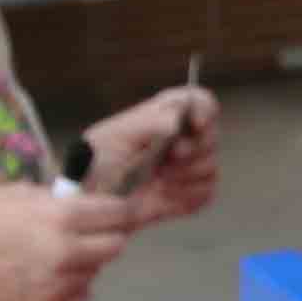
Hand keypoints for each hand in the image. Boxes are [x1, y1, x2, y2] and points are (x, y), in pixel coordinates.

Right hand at [0, 182, 143, 300]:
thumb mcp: (15, 195)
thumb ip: (55, 199)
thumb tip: (83, 201)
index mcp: (62, 217)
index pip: (118, 213)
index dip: (117, 212)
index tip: (114, 213)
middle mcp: (68, 252)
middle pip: (116, 246)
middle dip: (105, 238)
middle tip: (85, 237)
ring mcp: (61, 286)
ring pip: (95, 273)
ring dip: (82, 266)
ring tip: (49, 260)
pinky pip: (77, 297)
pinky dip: (67, 290)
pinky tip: (40, 280)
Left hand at [84, 84, 220, 223]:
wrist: (89, 198)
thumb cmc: (97, 161)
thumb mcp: (117, 135)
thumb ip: (148, 123)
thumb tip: (175, 121)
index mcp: (165, 115)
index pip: (199, 102)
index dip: (204, 110)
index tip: (196, 125)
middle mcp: (181, 138)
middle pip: (211, 137)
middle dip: (193, 151)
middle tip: (168, 160)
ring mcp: (186, 167)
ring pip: (211, 167)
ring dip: (186, 177)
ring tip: (159, 181)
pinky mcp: (189, 194)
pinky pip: (206, 193)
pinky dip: (187, 196)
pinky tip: (164, 195)